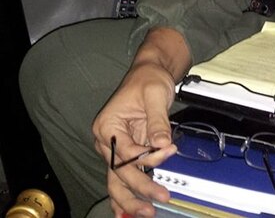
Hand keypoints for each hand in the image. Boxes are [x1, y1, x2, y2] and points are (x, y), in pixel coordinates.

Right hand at [92, 27, 190, 217]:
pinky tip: (128, 211)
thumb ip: (158, 122)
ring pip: (117, 180)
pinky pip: (122, 176)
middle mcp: (106, 140)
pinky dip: (125, 194)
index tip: (169, 150)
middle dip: (139, 188)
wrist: (149, 71)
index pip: (126, 152)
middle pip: (119, 172)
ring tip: (146, 212)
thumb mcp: (155, 94)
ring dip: (130, 199)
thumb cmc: (148, 79)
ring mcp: (114, 147)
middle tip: (160, 198)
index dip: (148, 157)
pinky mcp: (125, 151)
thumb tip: (162, 145)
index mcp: (107, 125)